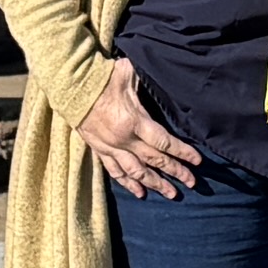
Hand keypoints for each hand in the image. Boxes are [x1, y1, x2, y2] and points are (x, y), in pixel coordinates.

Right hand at [78, 61, 201, 201]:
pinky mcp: (99, 150)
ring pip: (136, 172)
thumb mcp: (129, 74)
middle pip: (155, 160)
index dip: (182, 153)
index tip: (197, 162)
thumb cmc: (102, 77)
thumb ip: (147, 82)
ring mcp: (110, 147)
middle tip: (191, 183)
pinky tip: (140, 193)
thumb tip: (166, 78)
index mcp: (134, 121)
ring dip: (155, 183)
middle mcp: (124, 140)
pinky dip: (128, 183)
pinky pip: (115, 171)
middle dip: (176, 172)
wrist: (70, 86)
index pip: (164, 142)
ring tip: (171, 193)